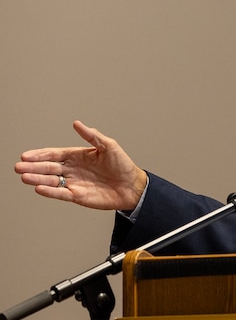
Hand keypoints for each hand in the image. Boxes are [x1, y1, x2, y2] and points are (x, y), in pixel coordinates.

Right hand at [15, 120, 146, 211]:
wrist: (132, 186)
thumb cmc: (122, 165)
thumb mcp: (109, 146)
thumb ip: (92, 136)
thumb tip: (77, 123)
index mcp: (78, 156)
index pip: (54, 154)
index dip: (40, 155)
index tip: (26, 155)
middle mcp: (73, 169)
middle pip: (48, 167)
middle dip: (33, 167)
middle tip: (18, 166)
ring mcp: (74, 183)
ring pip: (51, 180)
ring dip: (37, 178)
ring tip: (24, 176)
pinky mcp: (77, 196)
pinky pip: (60, 193)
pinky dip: (50, 191)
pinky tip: (39, 188)